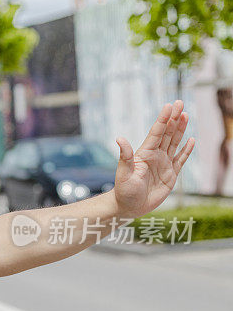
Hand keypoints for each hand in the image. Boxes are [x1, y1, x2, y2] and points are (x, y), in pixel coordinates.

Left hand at [113, 100, 194, 218]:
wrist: (129, 207)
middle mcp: (155, 156)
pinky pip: (181, 159)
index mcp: (145, 153)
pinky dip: (186, 150)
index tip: (169, 106)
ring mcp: (164, 164)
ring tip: (185, 115)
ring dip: (180, 130)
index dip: (163, 119)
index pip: (156, 133)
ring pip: (174, 143)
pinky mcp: (171, 175)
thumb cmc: (123, 191)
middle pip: (167, 134)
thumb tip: (119, 138)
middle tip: (180, 103)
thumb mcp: (124, 173)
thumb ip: (125, 156)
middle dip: (174, 118)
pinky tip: (191, 140)